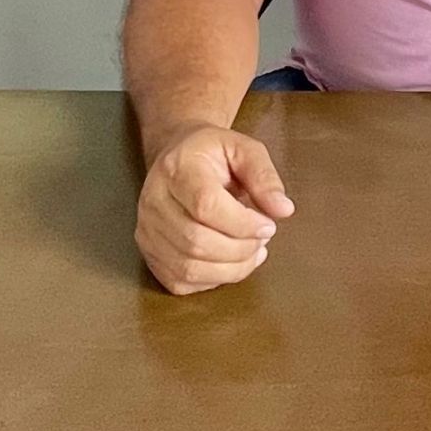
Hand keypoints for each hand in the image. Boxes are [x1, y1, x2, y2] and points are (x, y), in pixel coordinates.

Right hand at [135, 124, 294, 294]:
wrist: (177, 155)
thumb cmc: (213, 153)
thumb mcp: (244, 149)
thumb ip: (265, 177)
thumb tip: (283, 210)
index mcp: (177, 168)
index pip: (205, 205)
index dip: (242, 223)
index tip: (269, 225)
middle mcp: (154, 201)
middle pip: (197, 242)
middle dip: (241, 248)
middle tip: (263, 237)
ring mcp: (147, 231)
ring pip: (189, 267)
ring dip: (231, 267)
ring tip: (253, 250)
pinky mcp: (149, 254)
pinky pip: (181, 281)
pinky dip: (214, 278)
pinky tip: (232, 261)